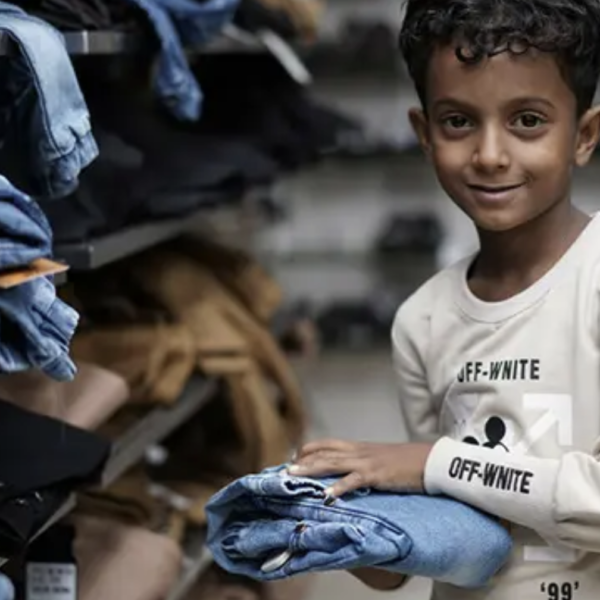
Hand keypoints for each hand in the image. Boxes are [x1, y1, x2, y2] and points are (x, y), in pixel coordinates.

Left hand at [288, 439, 433, 497]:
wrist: (430, 460)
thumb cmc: (406, 462)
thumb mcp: (379, 460)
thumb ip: (362, 464)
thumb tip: (347, 475)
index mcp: (358, 447)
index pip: (326, 444)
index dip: (307, 451)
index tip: (292, 460)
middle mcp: (358, 451)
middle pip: (323, 452)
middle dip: (302, 461)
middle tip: (283, 471)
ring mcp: (366, 462)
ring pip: (331, 463)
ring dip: (310, 470)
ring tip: (292, 477)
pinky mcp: (377, 474)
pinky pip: (354, 480)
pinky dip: (339, 488)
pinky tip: (327, 496)